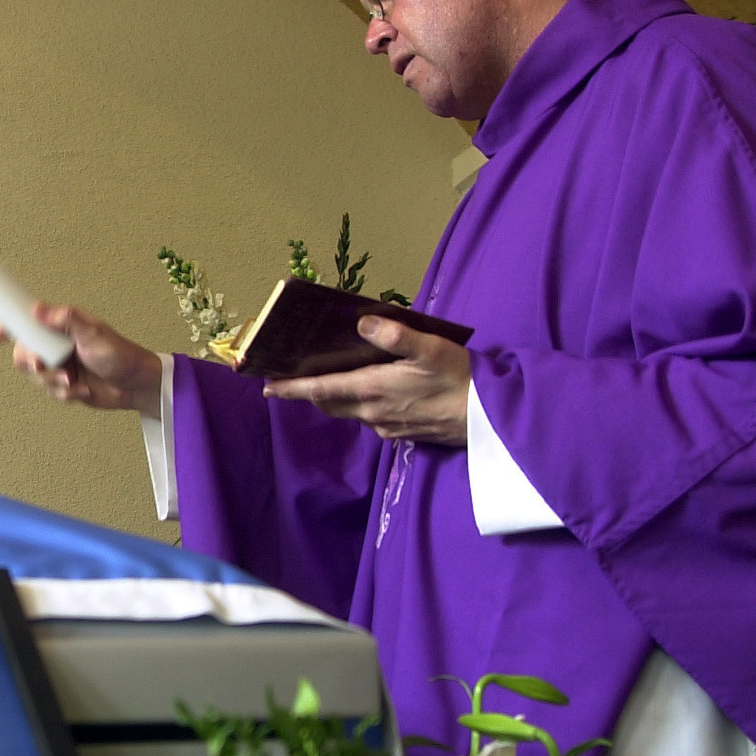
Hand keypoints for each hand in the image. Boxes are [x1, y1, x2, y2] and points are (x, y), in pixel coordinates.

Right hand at [0, 303, 162, 418]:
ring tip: (73, 380)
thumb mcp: (93, 333)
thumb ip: (66, 320)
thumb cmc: (120, 354)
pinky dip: (65, 394)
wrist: (136, 386)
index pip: (29, 323)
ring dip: (52, 381)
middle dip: (30, 362)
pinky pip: (51, 392)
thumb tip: (37, 309)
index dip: (10, 327)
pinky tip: (82, 390)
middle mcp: (58, 346)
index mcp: (62, 327)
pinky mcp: (66, 386)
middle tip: (42, 365)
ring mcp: (61, 366)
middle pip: (24, 353)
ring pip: (36, 376)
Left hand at [262, 316, 469, 444]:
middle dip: (309, 392)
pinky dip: (360, 403)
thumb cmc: (460, 379)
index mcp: (373, 390)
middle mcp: (372, 412)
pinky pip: (370, 418)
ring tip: (330, 377)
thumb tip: (362, 322)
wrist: (489, 419)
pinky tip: (372, 390)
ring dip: (336, 396)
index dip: (291, 388)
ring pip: (349, 411)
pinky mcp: (401, 433)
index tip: (266, 387)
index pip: (320, 390)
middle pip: (329, 402)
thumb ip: (394, 335)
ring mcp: (386, 426)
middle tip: (293, 378)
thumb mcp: (430, 348)